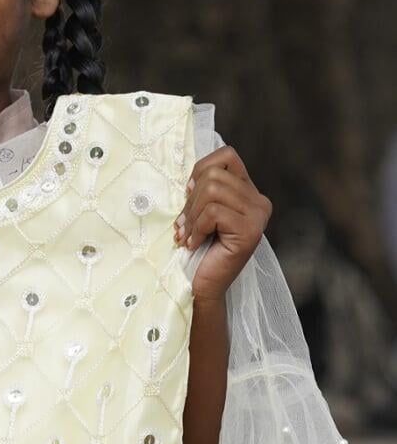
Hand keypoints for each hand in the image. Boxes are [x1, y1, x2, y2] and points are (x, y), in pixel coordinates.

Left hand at [173, 144, 270, 302]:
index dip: (200, 171)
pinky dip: (197, 228)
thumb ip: (203, 189)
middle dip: (190, 201)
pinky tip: (194, 244)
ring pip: (213, 191)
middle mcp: (259, 201)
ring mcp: (258, 216)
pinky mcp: (250, 231)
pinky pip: (214, 213)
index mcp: (249, 192)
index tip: (189, 196)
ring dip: (192, 216)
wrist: (201, 287)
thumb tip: (190, 178)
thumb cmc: (197, 249)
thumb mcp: (199, 211)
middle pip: (215, 175)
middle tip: (184, 226)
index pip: (226, 156)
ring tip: (188, 236)